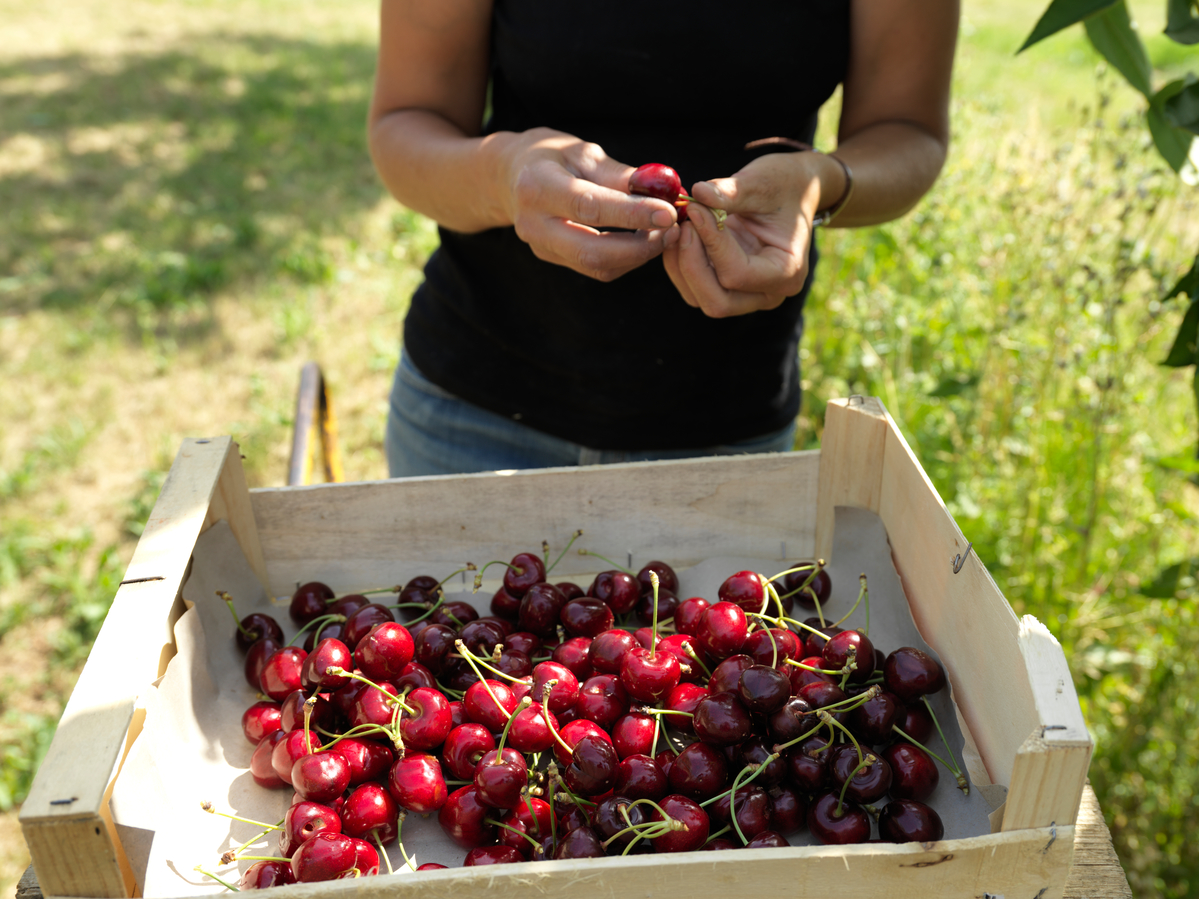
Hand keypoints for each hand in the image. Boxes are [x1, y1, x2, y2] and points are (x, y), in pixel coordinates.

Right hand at [500, 128, 679, 281]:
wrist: (510, 177)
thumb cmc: (551, 157)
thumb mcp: (583, 152)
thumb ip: (620, 175)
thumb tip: (663, 191)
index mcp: (538, 187)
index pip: (590, 207)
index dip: (632, 214)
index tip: (669, 212)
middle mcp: (534, 224)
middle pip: (592, 251)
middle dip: (640, 246)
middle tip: (673, 230)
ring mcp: (541, 247)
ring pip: (597, 265)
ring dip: (638, 255)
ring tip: (665, 233)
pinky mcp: (553, 259)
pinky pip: (596, 267)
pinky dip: (626, 258)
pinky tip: (645, 240)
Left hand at [662, 153, 829, 316]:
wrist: (791, 192)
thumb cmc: (783, 186)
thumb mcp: (762, 182)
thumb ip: (731, 191)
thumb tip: (698, 193)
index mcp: (787, 273)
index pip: (738, 273)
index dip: (711, 242)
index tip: (695, 208)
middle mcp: (767, 294)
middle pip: (717, 302)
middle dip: (691, 263)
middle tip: (684, 223)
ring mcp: (746, 296)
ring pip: (700, 299)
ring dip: (681, 264)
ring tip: (681, 224)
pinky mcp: (726, 288)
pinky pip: (694, 288)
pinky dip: (679, 263)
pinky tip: (680, 233)